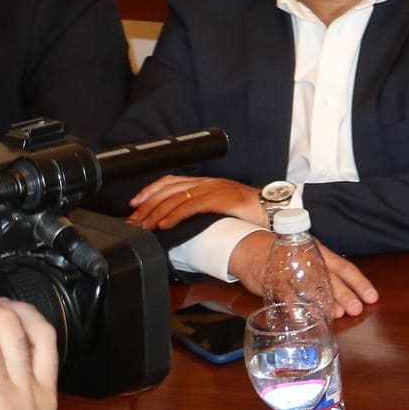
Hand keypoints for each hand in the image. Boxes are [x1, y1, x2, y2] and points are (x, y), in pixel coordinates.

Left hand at [128, 175, 264, 230]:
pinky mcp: (220, 199)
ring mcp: (214, 190)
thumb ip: (203, 212)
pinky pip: (191, 206)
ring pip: (176, 198)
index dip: (150, 191)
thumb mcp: (222, 209)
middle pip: (169, 190)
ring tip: (144, 226)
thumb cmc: (251, 214)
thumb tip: (184, 227)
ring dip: (156, 213)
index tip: (135, 205)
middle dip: (147, 206)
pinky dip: (174, 215)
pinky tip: (164, 225)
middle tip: (134, 221)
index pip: (171, 182)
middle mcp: (207, 183)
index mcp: (207, 184)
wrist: (274, 211)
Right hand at [226, 233, 378, 319]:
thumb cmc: (284, 254)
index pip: (344, 267)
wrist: (249, 246)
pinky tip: (303, 319)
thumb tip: (342, 302)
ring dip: (322, 302)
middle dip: (344, 294)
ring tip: (334, 315)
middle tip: (355, 309)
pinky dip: (294, 308)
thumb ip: (323, 276)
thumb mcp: (307, 258)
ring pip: (309, 286)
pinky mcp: (272, 280)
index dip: (359, 282)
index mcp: (320, 253)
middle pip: (329, 277)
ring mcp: (290, 270)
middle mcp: (308, 260)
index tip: (372, 297)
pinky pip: (285, 295)